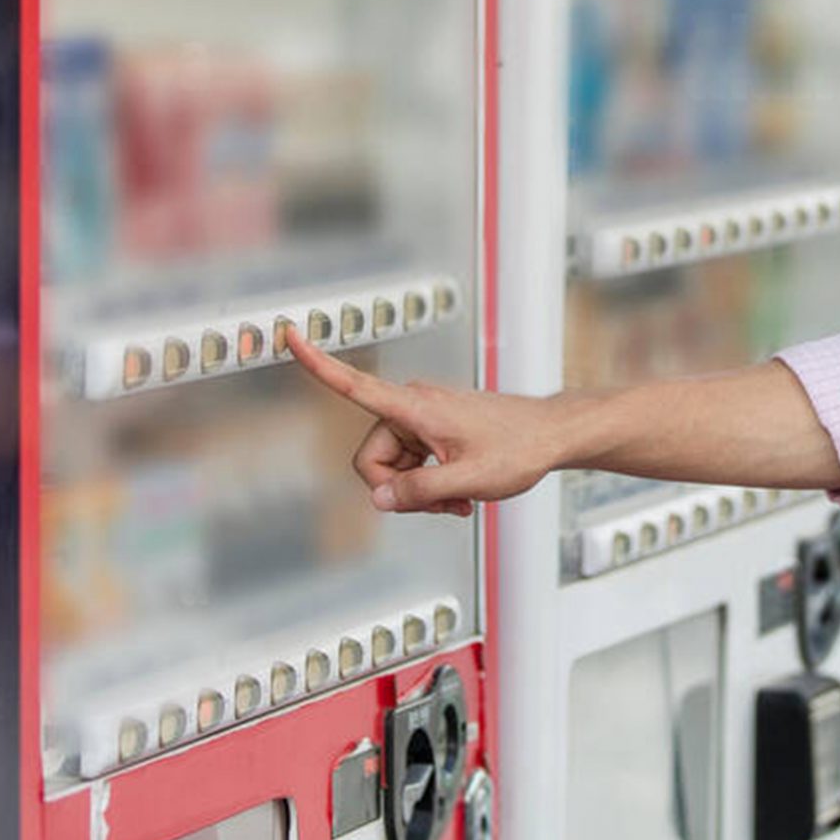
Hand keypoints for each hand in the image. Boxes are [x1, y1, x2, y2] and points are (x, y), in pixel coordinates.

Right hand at [282, 327, 561, 516]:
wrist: (551, 435)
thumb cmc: (519, 449)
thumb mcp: (469, 481)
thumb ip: (419, 491)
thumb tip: (378, 499)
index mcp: (415, 408)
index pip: (354, 385)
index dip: (318, 363)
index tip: (289, 334)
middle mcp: (412, 406)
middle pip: (372, 458)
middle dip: (398, 489)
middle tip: (440, 505)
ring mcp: (423, 418)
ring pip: (393, 467)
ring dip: (418, 491)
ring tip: (457, 500)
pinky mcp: (432, 429)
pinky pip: (411, 464)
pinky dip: (428, 484)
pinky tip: (457, 495)